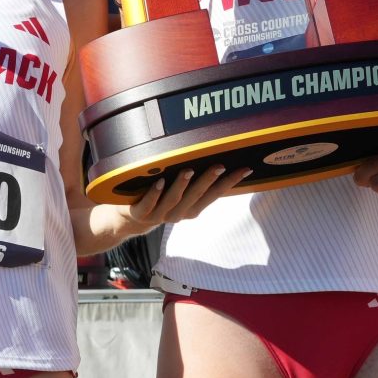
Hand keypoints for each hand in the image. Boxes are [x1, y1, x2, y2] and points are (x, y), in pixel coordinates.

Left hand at [117, 164, 250, 231]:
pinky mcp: (139, 214)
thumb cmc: (161, 199)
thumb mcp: (181, 195)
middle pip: (196, 196)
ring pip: (173, 200)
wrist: (132, 219)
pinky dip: (154, 193)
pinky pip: (148, 204)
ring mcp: (159, 215)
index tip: (245, 169)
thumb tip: (216, 157)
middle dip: (208, 181)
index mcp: (192, 209)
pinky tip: (159, 181)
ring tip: (188, 170)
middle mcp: (178, 214)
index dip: (230, 183)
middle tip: (219, 165)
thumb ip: (196, 183)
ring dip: (181, 185)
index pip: (214, 194)